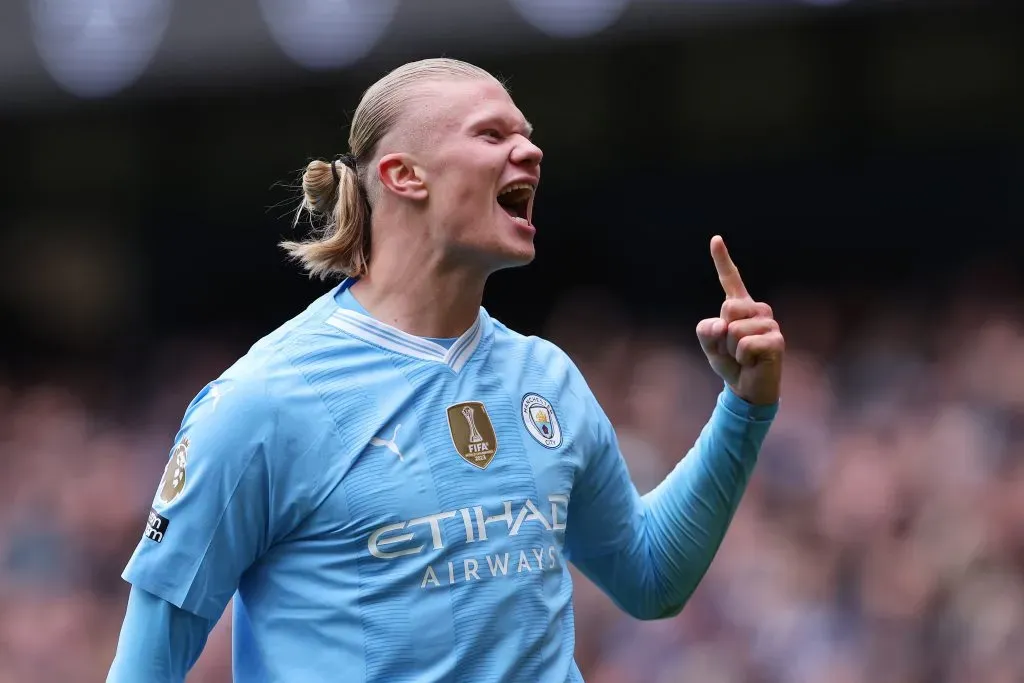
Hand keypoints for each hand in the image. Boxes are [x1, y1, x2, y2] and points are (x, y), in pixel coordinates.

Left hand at [696, 235, 783, 405]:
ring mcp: (769, 324)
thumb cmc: (731, 363)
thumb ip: (706, 331)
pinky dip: (742, 358)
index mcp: (740, 307)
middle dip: (722, 334)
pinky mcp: (776, 341)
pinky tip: (752, 362)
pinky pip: (745, 345)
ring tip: (743, 356)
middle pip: (728, 308)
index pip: (731, 280)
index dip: (722, 259)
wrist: (748, 388)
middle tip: (733, 348)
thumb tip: (722, 325)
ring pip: (735, 330)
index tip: (715, 239)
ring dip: (732, 350)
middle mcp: (757, 310)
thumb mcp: (710, 346)